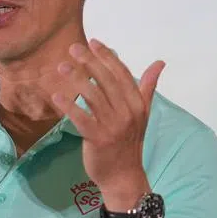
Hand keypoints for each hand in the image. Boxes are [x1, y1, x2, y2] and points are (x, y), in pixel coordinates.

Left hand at [51, 39, 164, 206]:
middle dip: (90, 62)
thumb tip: (159, 63)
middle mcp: (127, 112)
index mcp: (138, 104)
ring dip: (76, 79)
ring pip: (93, 96)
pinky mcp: (98, 139)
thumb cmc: (129, 142)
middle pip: (107, 81)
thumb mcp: (142, 114)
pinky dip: (69, 106)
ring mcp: (113, 126)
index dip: (107, 56)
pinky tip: (56, 96)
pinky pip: (81, 119)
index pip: (122, 74)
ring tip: (61, 67)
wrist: (124, 176)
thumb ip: (147, 87)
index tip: (93, 42)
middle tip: (73, 48)